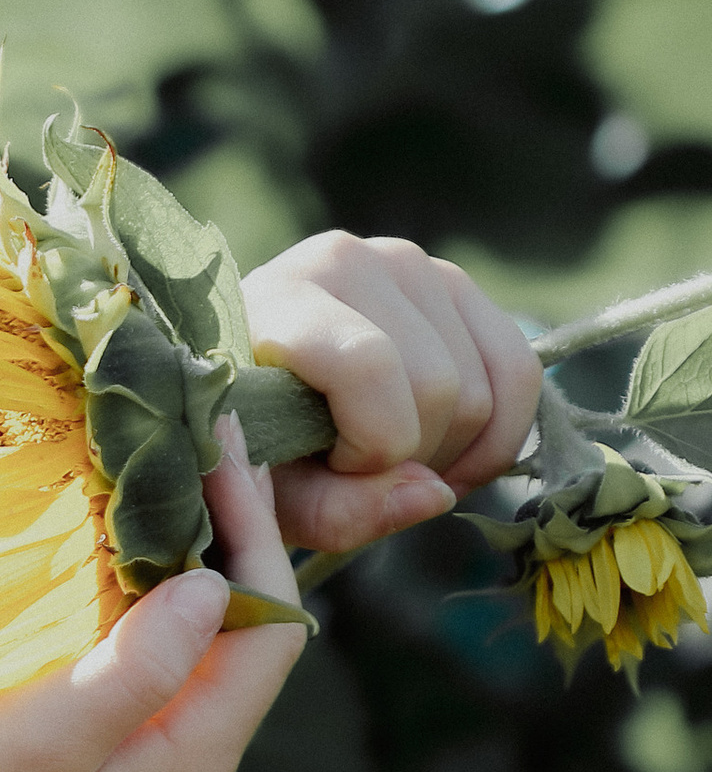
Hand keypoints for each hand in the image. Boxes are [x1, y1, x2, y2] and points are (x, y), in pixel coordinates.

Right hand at [0, 434, 302, 771]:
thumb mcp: (48, 735)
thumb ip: (139, 664)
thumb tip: (212, 585)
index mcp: (195, 758)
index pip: (271, 629)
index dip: (254, 537)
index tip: (216, 453)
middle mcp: (198, 764)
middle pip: (252, 632)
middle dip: (235, 536)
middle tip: (200, 442)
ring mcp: (162, 765)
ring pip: (211, 642)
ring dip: (197, 559)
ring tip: (170, 474)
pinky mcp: (122, 758)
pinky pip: (165, 660)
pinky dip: (155, 595)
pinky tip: (123, 548)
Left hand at [247, 230, 540, 555]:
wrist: (254, 387)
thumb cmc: (250, 442)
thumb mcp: (271, 494)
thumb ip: (337, 509)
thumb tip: (438, 494)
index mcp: (283, 300)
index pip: (371, 367)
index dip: (370, 446)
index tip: (334, 467)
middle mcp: (351, 262)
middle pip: (440, 388)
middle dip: (413, 458)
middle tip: (366, 474)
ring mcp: (413, 265)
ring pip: (485, 390)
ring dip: (451, 452)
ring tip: (393, 460)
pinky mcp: (458, 286)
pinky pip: (521, 370)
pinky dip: (499, 434)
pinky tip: (451, 456)